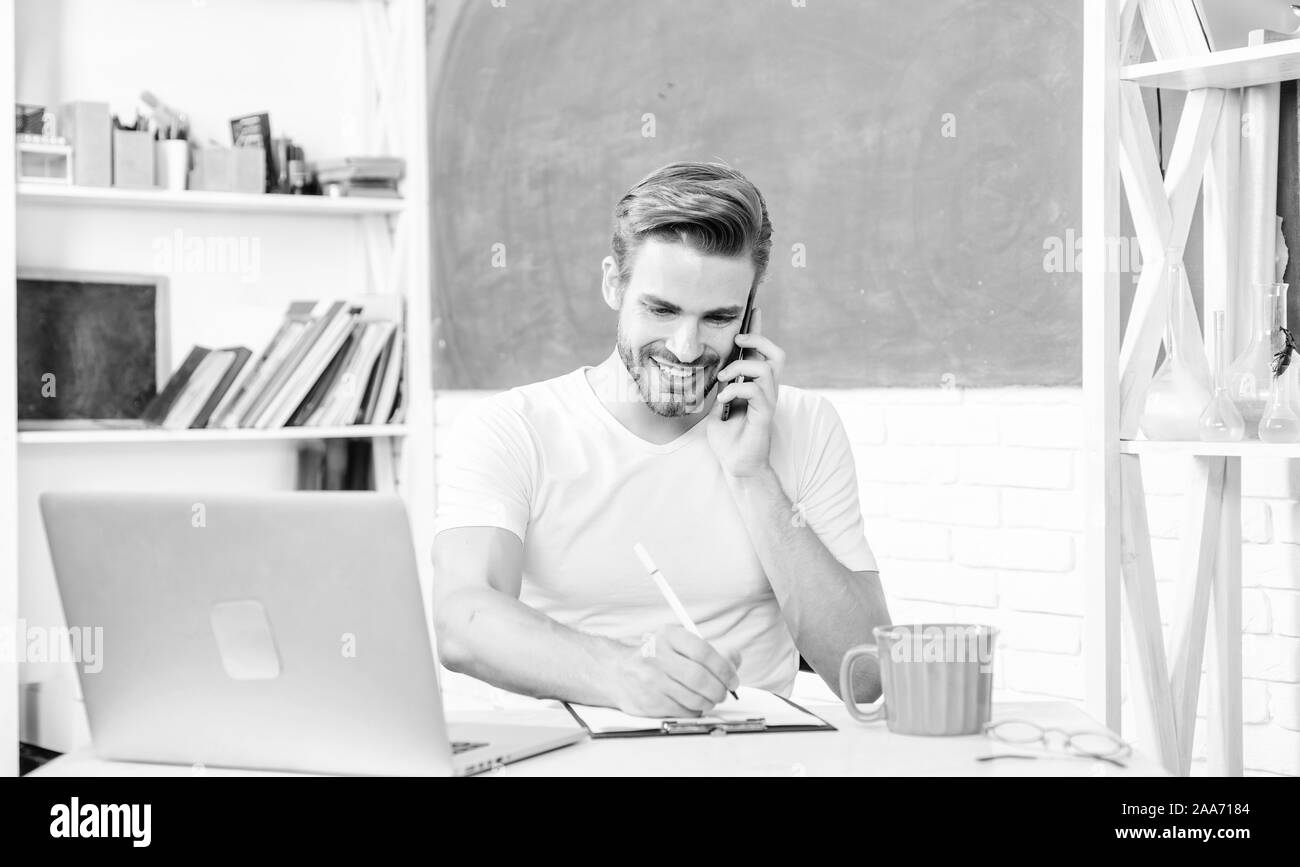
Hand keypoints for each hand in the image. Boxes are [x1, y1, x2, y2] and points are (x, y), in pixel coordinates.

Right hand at [611, 626, 740, 716]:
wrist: (618, 673)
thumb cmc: (655, 658)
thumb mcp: (678, 644)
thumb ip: (710, 650)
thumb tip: (735, 661)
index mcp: (668, 636)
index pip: (704, 652)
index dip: (724, 669)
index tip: (732, 679)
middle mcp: (657, 656)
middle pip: (700, 678)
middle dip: (719, 690)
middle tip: (723, 693)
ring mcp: (651, 680)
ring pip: (694, 698)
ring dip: (709, 702)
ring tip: (709, 699)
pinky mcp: (649, 702)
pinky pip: (683, 712)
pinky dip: (695, 711)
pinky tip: (692, 705)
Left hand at [706, 307, 785, 477]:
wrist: (736, 466)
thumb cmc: (727, 438)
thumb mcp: (716, 406)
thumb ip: (718, 387)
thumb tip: (710, 368)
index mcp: (755, 385)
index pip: (761, 353)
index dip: (758, 331)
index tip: (753, 309)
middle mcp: (766, 391)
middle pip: (776, 354)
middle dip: (758, 340)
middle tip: (737, 340)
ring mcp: (768, 402)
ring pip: (766, 369)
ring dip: (740, 368)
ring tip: (722, 379)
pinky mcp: (765, 415)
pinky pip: (757, 392)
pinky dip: (737, 390)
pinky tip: (723, 400)